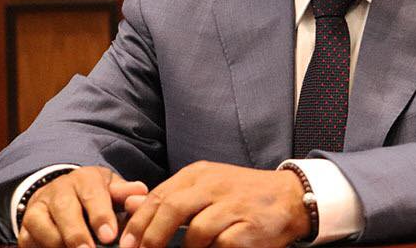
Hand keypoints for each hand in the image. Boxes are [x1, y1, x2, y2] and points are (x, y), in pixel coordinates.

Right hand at [19, 166, 148, 247]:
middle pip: (65, 210)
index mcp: (85, 179)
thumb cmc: (95, 195)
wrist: (62, 193)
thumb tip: (141, 193)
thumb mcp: (112, 189)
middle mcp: (59, 190)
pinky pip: (29, 240)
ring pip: (43, 226)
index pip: (93, 195)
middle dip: (77, 234)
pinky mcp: (26, 226)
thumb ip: (126, 193)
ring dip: (59, 243)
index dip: (101, 216)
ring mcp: (39, 207)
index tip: (109, 236)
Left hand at [120, 161, 308, 247]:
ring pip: (195, 232)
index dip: (139, 222)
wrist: (289, 197)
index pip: (160, 196)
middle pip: (172, 209)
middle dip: (152, 237)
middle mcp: (215, 185)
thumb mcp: (205, 186)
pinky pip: (220, 245)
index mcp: (199, 174)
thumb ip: (171, 196)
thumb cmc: (241, 195)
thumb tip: (132, 205)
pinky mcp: (247, 228)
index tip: (126, 243)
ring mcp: (232, 206)